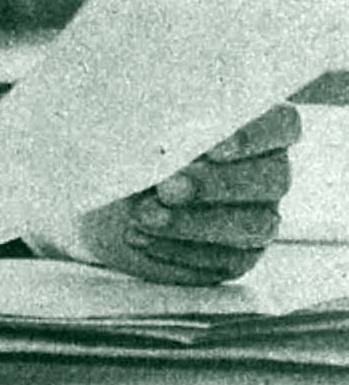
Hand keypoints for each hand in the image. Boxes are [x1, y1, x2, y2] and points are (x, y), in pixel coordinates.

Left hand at [69, 103, 299, 284]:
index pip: (282, 124)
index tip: (215, 148)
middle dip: (216, 184)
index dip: (256, 136)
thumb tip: (167, 145)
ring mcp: (258, 217)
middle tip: (167, 188)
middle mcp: (268, 173)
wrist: (100, 195)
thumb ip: (160, 129)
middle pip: (272, 178)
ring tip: (144, 217)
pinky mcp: (238, 256)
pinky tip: (142, 238)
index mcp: (255, 128)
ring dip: (195, 223)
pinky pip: (224, 260)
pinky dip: (179, 249)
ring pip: (253, 224)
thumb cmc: (127, 148)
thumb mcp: (137, 129)